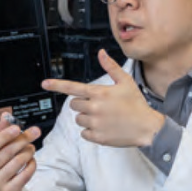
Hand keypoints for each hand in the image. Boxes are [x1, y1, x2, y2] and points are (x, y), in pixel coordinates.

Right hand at [0, 118, 42, 190]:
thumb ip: (0, 131)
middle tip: (34, 132)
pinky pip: (25, 174)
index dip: (6, 135)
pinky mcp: (8, 190)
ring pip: (18, 162)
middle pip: (7, 152)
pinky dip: (32, 164)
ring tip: (31, 148)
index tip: (17, 128)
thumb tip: (6, 115)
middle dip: (23, 140)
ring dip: (28, 152)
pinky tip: (31, 160)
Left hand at [43, 49, 164, 147]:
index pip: (72, 88)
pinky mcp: (97, 137)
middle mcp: (94, 108)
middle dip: (83, 104)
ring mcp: (95, 123)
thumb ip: (111, 67)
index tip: (45, 83)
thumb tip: (101, 53)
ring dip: (87, 118)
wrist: (147, 127)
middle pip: (74, 104)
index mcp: (99, 93)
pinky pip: (84, 133)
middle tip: (99, 105)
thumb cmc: (136, 103)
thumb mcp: (126, 82)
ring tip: (104, 117)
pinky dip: (91, 131)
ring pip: (78, 119)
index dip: (57, 85)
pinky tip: (105, 128)